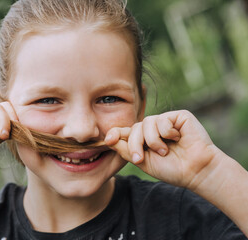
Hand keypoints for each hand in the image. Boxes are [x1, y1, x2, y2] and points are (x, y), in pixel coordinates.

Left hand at [105, 110, 219, 189]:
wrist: (196, 171)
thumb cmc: (172, 169)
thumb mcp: (144, 162)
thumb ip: (126, 150)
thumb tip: (109, 139)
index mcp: (144, 140)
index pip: (126, 132)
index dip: (115, 134)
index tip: (108, 140)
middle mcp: (153, 129)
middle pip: (134, 128)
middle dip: (134, 144)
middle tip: (140, 158)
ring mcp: (165, 122)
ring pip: (146, 123)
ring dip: (153, 140)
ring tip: (165, 151)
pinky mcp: (178, 116)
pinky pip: (162, 120)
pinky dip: (167, 132)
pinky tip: (178, 139)